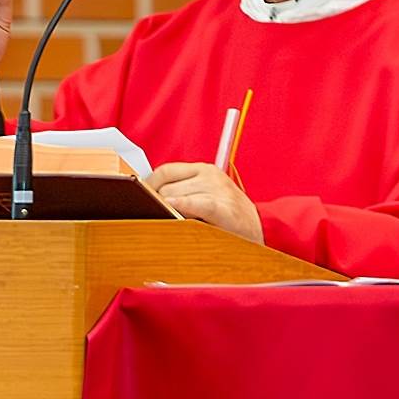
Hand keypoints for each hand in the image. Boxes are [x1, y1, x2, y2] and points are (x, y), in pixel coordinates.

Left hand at [149, 161, 263, 242]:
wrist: (260, 229)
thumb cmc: (228, 216)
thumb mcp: (206, 196)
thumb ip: (183, 192)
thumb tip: (148, 198)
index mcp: (204, 170)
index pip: (165, 171)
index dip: (148, 184)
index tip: (138, 198)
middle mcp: (210, 176)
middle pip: (167, 185)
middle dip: (155, 201)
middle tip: (148, 215)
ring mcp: (217, 190)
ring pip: (175, 196)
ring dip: (165, 210)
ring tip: (161, 222)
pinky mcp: (223, 207)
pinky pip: (195, 203)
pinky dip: (181, 206)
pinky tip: (172, 212)